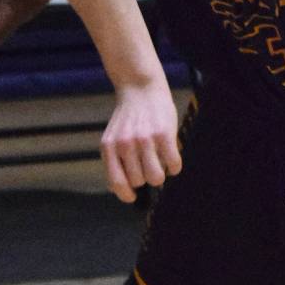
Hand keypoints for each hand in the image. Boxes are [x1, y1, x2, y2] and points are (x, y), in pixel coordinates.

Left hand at [100, 82, 181, 202]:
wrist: (140, 88)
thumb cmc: (128, 119)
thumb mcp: (113, 138)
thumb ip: (114, 162)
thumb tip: (119, 190)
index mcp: (109, 147)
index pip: (117, 183)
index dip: (127, 194)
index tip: (134, 195)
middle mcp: (124, 144)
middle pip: (140, 181)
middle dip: (145, 175)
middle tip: (148, 161)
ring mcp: (144, 139)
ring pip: (156, 178)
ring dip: (161, 173)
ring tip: (159, 160)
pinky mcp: (163, 134)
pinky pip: (174, 165)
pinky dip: (175, 165)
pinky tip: (171, 153)